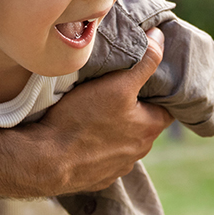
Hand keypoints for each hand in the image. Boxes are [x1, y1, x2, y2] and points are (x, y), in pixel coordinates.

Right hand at [24, 28, 171, 194]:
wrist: (47, 161)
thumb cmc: (83, 120)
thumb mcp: (117, 84)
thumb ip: (144, 61)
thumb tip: (160, 37)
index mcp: (150, 129)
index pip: (166, 106)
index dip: (158, 91)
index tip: (145, 79)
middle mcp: (139, 152)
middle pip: (144, 124)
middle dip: (134, 109)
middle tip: (117, 90)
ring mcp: (118, 167)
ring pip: (123, 141)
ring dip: (115, 129)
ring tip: (96, 111)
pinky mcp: (97, 177)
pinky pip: (103, 157)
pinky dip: (97, 146)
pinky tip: (82, 134)